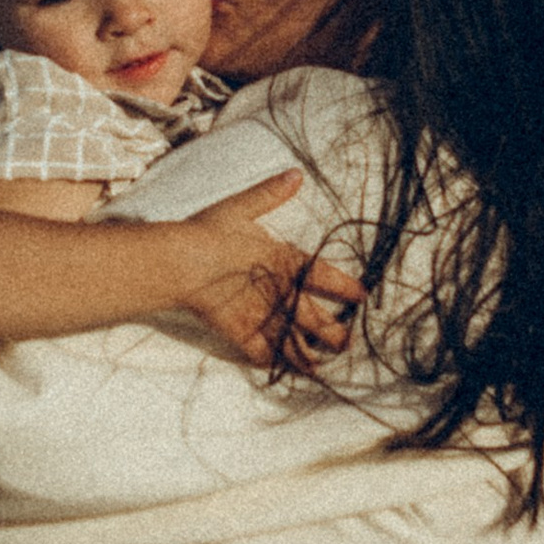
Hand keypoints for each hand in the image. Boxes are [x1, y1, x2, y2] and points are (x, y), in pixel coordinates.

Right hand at [168, 172, 364, 369]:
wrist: (180, 261)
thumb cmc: (208, 232)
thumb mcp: (240, 208)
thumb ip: (270, 194)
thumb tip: (296, 174)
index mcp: (286, 261)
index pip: (326, 276)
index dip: (346, 287)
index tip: (363, 296)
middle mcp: (281, 293)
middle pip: (317, 320)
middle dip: (335, 334)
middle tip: (347, 343)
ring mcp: (262, 316)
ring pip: (294, 343)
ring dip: (309, 356)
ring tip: (319, 367)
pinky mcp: (240, 333)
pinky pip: (262, 354)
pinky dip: (272, 362)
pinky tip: (279, 369)